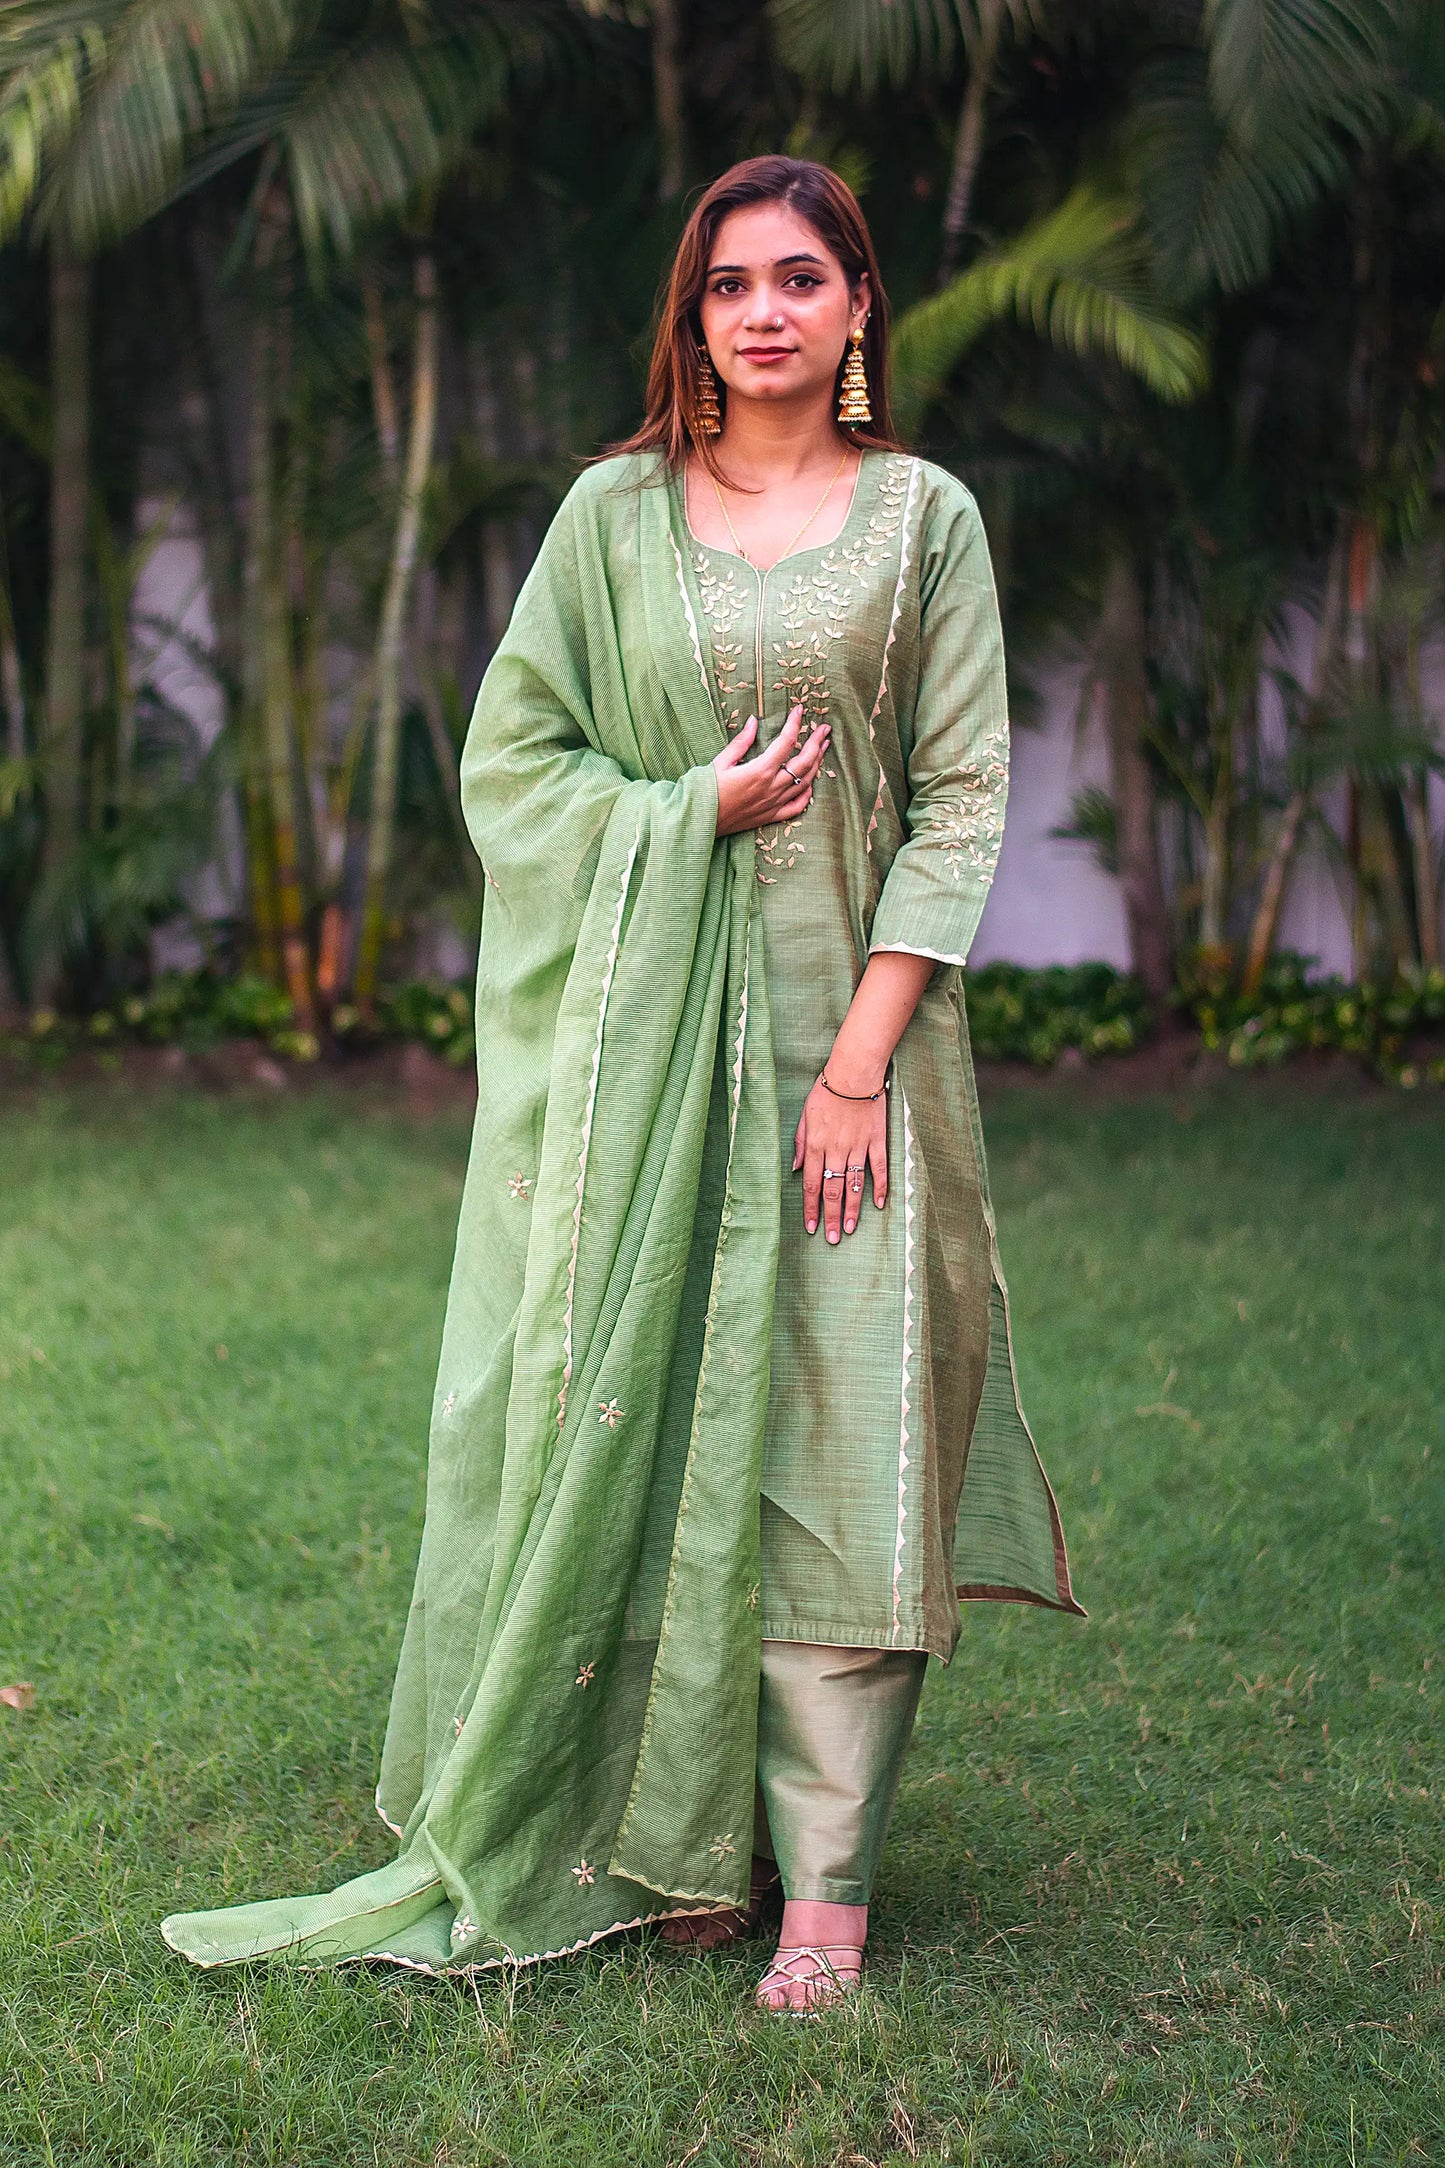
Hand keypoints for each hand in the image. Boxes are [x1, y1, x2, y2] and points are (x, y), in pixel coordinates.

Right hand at [713, 705, 830, 838]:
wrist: (698, 821)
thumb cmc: (705, 791)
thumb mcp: (721, 761)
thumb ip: (741, 742)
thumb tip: (754, 721)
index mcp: (760, 771)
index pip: (786, 742)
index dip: (795, 724)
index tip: (800, 710)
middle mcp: (772, 788)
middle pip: (804, 762)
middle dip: (816, 743)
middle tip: (824, 729)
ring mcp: (773, 804)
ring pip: (805, 782)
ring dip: (817, 763)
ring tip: (823, 748)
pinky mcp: (770, 816)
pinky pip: (796, 807)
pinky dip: (807, 794)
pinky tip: (810, 783)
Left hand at [793, 1073, 887, 1242]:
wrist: (854, 1072)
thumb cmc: (826, 1091)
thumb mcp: (804, 1116)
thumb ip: (800, 1144)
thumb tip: (796, 1170)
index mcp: (816, 1145)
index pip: (812, 1184)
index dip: (811, 1208)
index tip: (811, 1228)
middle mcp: (836, 1150)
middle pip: (833, 1191)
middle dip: (831, 1217)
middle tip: (833, 1239)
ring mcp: (858, 1146)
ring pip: (854, 1184)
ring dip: (852, 1209)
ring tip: (850, 1229)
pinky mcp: (877, 1140)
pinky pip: (878, 1168)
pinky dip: (879, 1187)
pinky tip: (878, 1204)